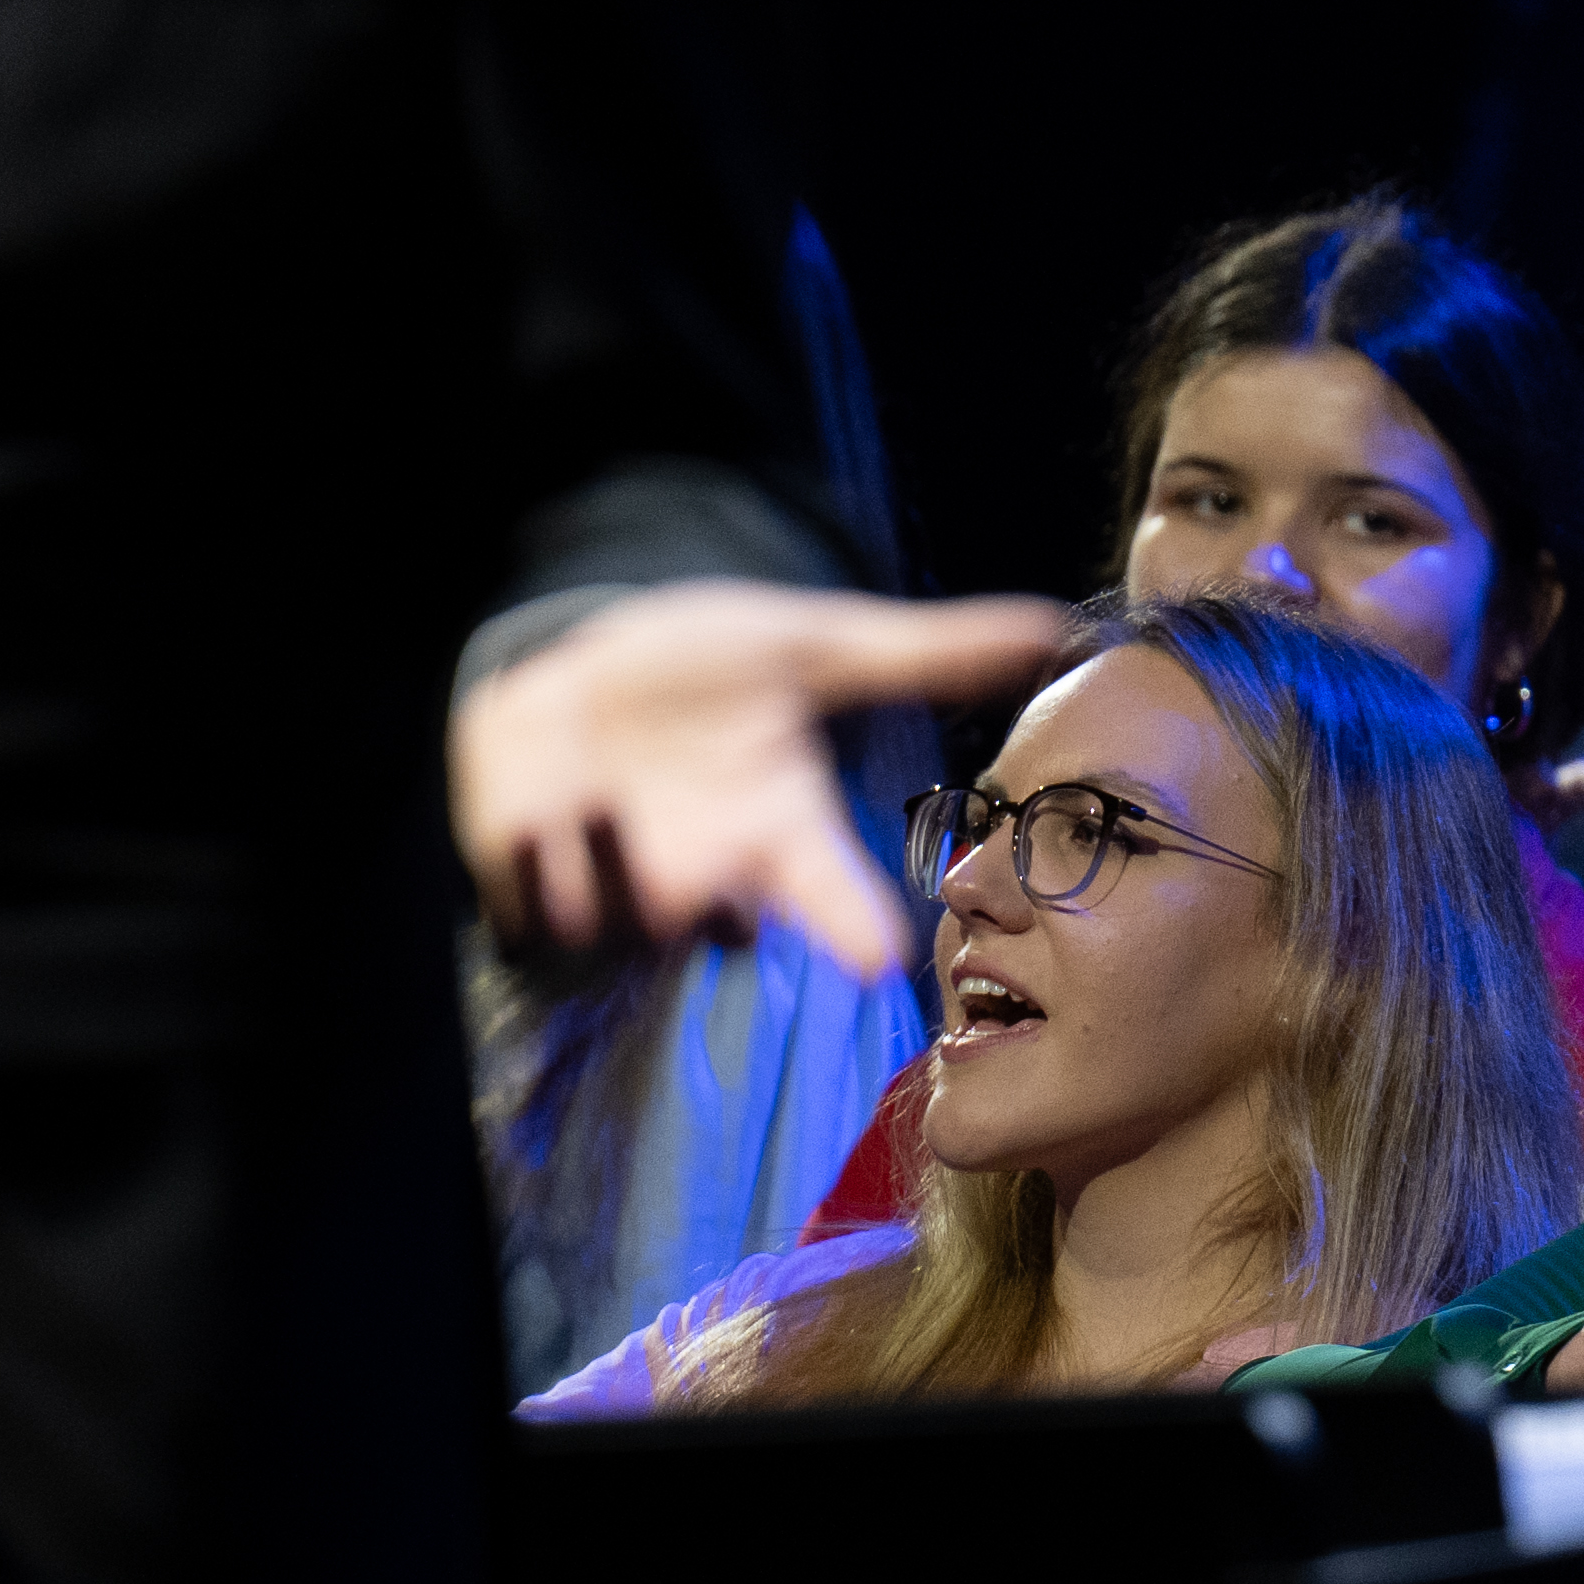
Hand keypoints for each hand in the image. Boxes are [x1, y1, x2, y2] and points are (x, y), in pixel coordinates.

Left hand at [460, 582, 1083, 991]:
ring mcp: (617, 886)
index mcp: (780, 833)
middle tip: (723, 902)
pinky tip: (540, 815)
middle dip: (721, 925)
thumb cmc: (707, 667)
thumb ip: (922, 653)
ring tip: (606, 805)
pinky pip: (532, 906)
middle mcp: (705, 879)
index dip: (852, 929)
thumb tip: (1052, 624)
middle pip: (724, 934)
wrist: (578, 672)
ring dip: (611, 880)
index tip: (884, 959)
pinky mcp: (532, 879)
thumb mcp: (811, 645)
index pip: (831, 895)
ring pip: (621, 924)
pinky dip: (535, 869)